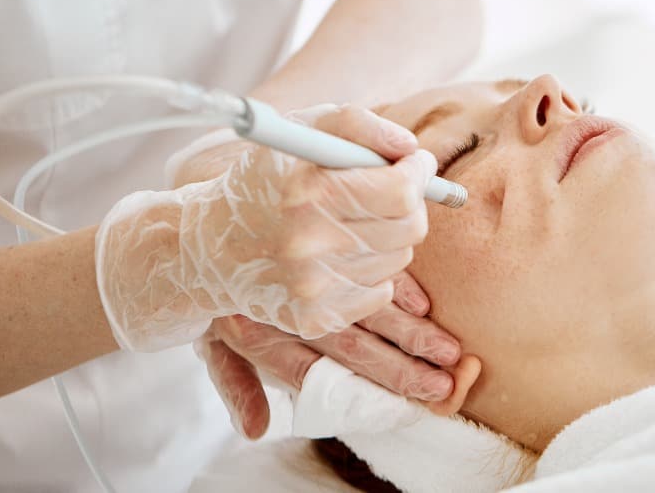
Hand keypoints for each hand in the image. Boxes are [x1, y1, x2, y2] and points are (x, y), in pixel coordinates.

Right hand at [96, 105, 434, 350]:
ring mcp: (312, 288)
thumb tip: (409, 148)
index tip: (414, 164)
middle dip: (409, 204)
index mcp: (308, 195)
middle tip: (392, 191)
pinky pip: (379, 293)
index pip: (400, 192)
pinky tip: (338, 256)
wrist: (214, 246)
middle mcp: (309, 246)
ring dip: (388, 238)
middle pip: (409, 227)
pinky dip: (370, 272)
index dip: (418, 173)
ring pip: (398, 260)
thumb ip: (359, 125)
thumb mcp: (303, 131)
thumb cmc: (268, 181)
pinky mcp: (316, 319)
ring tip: (351, 223)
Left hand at [196, 272, 467, 438]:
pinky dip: (400, 287)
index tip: (404, 403)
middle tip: (442, 385)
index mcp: (263, 336)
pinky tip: (425, 306)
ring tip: (449, 352)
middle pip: (355, 349)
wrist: (206, 222)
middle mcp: (291, 309)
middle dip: (403, 370)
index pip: (319, 374)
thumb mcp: (212, 339)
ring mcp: (313, 276)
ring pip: (371, 310)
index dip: (366, 390)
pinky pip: (370, 270)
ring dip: (413, 333)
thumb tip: (254, 431)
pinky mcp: (330, 246)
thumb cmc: (215, 290)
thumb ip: (235, 382)